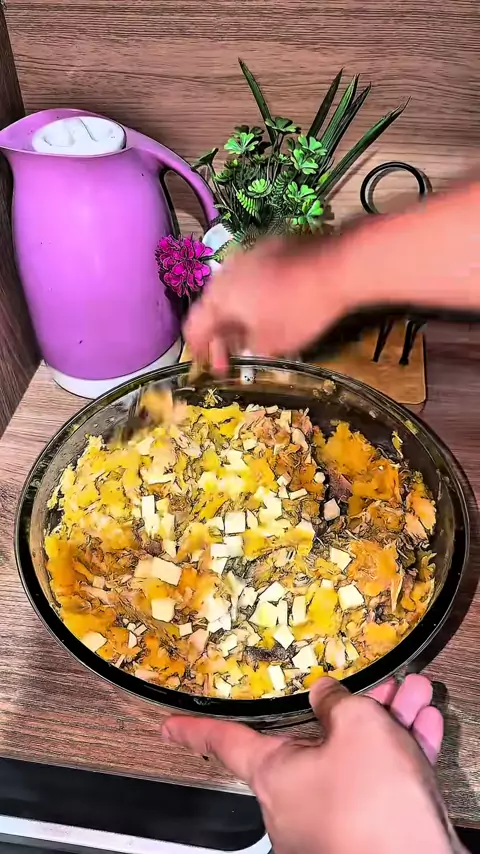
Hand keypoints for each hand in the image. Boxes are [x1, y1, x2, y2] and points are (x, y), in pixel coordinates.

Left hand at [163, 675, 460, 853]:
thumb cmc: (374, 807)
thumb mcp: (357, 728)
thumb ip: (337, 702)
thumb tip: (328, 695)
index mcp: (274, 775)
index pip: (223, 742)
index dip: (194, 731)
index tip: (168, 727)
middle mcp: (295, 802)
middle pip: (316, 741)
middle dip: (354, 712)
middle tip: (379, 690)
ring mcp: (330, 823)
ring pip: (354, 759)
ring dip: (387, 727)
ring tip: (413, 698)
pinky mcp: (366, 835)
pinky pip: (378, 784)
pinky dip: (400, 755)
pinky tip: (423, 729)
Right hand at [185, 235, 355, 372]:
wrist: (336, 266)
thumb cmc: (299, 310)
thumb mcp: (271, 344)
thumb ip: (247, 349)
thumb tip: (241, 348)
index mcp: (218, 298)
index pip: (193, 326)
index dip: (198, 349)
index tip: (209, 365)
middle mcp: (226, 273)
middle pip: (212, 307)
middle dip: (220, 333)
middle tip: (233, 354)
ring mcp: (248, 255)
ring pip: (232, 289)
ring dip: (237, 313)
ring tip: (253, 333)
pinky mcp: (270, 247)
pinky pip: (252, 276)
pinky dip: (254, 295)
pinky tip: (271, 308)